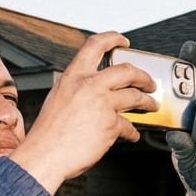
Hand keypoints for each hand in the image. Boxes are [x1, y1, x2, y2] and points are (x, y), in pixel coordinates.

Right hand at [11, 32, 156, 192]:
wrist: (45, 155)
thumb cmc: (48, 134)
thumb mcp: (58, 98)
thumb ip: (77, 89)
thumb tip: (93, 90)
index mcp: (73, 76)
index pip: (95, 45)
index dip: (113, 39)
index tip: (123, 41)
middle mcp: (89, 86)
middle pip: (127, 70)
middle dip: (143, 76)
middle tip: (149, 82)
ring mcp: (102, 104)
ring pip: (135, 96)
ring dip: (148, 101)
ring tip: (151, 105)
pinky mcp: (111, 125)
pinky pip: (129, 126)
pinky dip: (132, 132)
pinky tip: (132, 134)